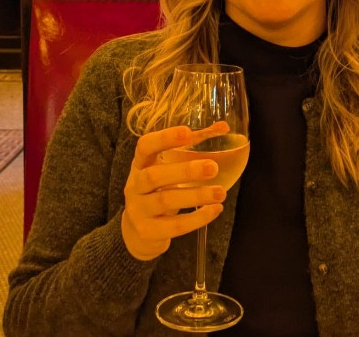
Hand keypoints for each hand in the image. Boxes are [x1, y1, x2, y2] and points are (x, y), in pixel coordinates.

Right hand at [121, 125, 226, 260]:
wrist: (139, 231)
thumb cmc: (160, 188)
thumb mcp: (169, 166)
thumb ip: (195, 144)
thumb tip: (224, 126)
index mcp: (140, 163)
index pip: (145, 146)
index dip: (164, 138)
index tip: (188, 132)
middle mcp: (134, 185)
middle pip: (153, 176)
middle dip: (184, 171)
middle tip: (212, 167)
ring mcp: (138, 210)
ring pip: (165, 201)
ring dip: (195, 196)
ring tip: (220, 192)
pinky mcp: (148, 232)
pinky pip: (173, 226)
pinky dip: (197, 219)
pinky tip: (215, 210)